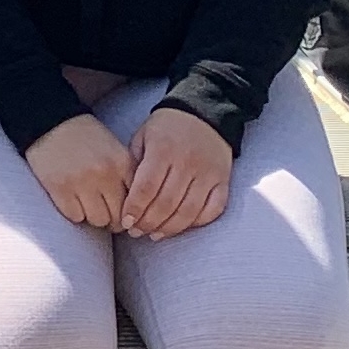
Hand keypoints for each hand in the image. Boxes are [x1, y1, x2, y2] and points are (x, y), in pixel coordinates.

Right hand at [23, 112, 133, 230]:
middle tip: (105, 213)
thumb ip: (127, 177)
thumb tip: (134, 211)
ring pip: (98, 220)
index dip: (131, 213)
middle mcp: (105, 174)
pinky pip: (75, 217)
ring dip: (93, 217)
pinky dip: (74, 213)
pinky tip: (72, 200)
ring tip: (88, 205)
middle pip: (118, 217)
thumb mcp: (115, 151)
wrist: (50, 122)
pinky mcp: (59, 188)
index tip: (125, 215)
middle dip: (113, 220)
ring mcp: (81, 181)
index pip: (136, 203)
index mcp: (122, 163)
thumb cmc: (85, 139)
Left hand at [121, 106, 232, 237]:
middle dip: (148, 222)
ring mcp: (208, 174)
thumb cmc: (166, 128)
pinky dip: (197, 223)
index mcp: (163, 150)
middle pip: (166, 203)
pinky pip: (213, 210)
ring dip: (170, 228)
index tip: (126, 222)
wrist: (203, 114)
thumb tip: (125, 197)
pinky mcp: (223, 181)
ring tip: (154, 234)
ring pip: (189, 211)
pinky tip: (181, 227)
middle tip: (136, 232)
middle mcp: (187, 163)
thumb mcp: (143, 137)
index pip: (146, 187)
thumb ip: (134, 164)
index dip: (135, 209)